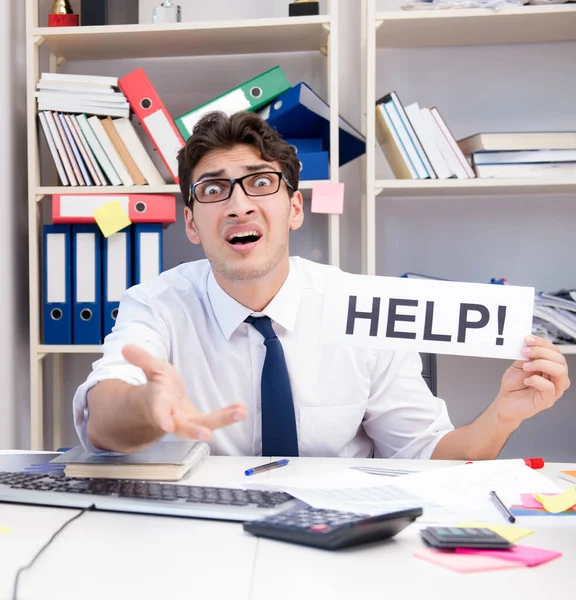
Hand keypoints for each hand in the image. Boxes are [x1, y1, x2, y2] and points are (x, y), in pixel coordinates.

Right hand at [122, 344, 246, 441]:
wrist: (159, 409)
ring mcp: (187, 421)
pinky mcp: (200, 421)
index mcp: (157, 404)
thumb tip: (126, 348)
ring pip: (203, 424)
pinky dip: (228, 415)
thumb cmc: (156, 389)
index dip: (161, 417)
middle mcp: (172, 417)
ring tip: (240, 412)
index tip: (166, 425)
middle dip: (194, 430)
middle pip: (183, 426)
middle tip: (207, 434)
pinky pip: (215, 419)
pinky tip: (241, 409)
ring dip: (222, 420)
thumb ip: (142, 359)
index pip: (157, 410)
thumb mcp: (150, 369)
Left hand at [495, 335, 569, 426]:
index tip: (528, 339)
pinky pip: (550, 388)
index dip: (542, 343)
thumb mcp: (518, 365)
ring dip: (542, 364)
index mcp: (549, 367)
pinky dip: (537, 381)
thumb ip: (526, 356)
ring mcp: (553, 389)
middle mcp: (554, 377)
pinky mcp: (547, 400)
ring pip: (560, 372)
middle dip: (541, 351)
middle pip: (560, 360)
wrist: (505, 402)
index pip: (554, 351)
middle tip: (525, 351)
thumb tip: (529, 345)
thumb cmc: (513, 386)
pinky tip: (527, 380)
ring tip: (526, 366)